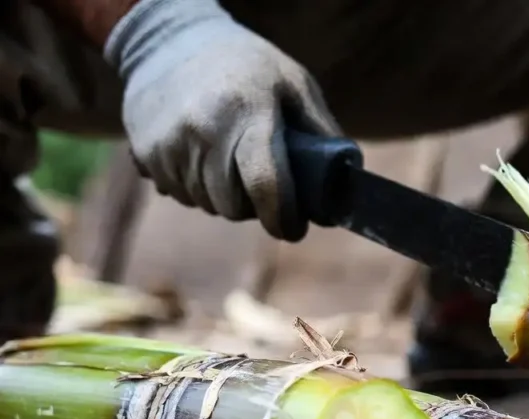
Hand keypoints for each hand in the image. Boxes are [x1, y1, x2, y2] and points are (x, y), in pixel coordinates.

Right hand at [104, 0, 340, 241]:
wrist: (168, 41)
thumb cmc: (247, 65)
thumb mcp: (294, 84)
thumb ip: (322, 132)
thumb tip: (345, 185)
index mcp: (247, 113)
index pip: (266, 185)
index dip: (284, 218)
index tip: (295, 229)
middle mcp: (203, 131)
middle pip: (234, 205)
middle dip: (255, 207)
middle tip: (265, 186)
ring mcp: (168, 144)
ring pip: (206, 204)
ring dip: (225, 198)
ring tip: (232, 163)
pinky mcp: (143, 153)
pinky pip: (178, 193)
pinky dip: (196, 187)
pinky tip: (203, 157)